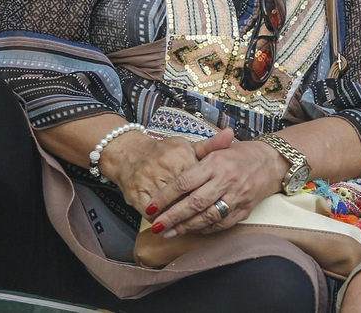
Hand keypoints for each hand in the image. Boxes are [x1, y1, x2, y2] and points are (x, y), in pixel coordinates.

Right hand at [101, 128, 224, 217]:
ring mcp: (149, 181)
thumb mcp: (187, 146)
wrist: (129, 154)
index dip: (208, 194)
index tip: (216, 203)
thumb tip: (231, 134)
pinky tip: (166, 226)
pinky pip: (150, 212)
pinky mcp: (136, 193)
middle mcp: (166, 167)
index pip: (200, 179)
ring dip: (177, 219)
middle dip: (195, 211)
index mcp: (182, 155)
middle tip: (204, 221)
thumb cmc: (164, 152)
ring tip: (186, 228)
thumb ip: (210, 145)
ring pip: (168, 207)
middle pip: (185, 195)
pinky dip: (159, 220)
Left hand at [147, 131, 290, 236]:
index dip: (165, 197)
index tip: (150, 208)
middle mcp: (227, 180)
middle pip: (193, 203)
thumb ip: (198, 153)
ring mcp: (237, 196)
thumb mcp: (220, 147)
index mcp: (217, 163)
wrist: (273, 162)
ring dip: (185, 227)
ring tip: (168, 233)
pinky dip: (204, 229)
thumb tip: (171, 159)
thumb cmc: (242, 155)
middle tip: (155, 226)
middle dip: (171, 217)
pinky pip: (221, 224)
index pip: (184, 182)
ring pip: (206, 217)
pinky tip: (191, 230)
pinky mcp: (245, 209)